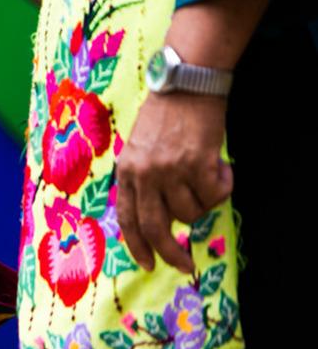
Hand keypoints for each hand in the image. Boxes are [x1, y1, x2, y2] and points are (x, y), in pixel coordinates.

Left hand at [116, 92, 231, 273]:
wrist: (186, 84)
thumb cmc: (165, 116)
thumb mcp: (139, 150)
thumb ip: (143, 181)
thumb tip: (160, 217)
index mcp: (126, 172)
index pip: (127, 219)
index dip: (137, 246)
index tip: (148, 264)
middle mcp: (144, 175)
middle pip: (155, 228)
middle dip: (170, 252)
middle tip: (185, 265)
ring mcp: (170, 171)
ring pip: (191, 213)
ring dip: (203, 201)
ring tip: (205, 176)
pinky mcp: (197, 164)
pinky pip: (214, 195)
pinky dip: (223, 185)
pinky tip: (219, 166)